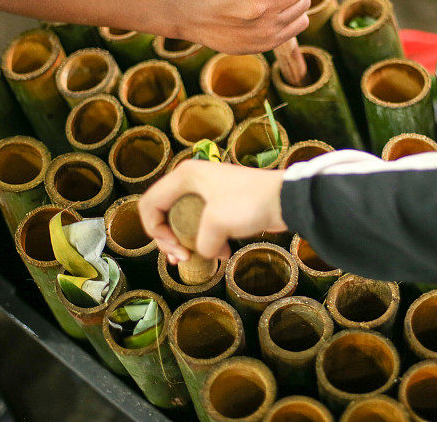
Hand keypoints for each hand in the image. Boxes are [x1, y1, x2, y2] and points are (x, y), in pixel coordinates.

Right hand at [138, 160, 286, 263]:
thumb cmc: (250, 203)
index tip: (175, 249)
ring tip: (195, 260)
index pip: (150, 204)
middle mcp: (192, 181)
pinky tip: (222, 253)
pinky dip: (207, 241)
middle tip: (181, 259)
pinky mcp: (223, 205)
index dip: (155, 231)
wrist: (286, 200)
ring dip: (187, 243)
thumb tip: (206, 252)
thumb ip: (201, 243)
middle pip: (165, 214)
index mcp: (184, 176)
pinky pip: (203, 225)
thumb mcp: (217, 223)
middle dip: (170, 240)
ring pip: (184, 222)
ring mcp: (208, 193)